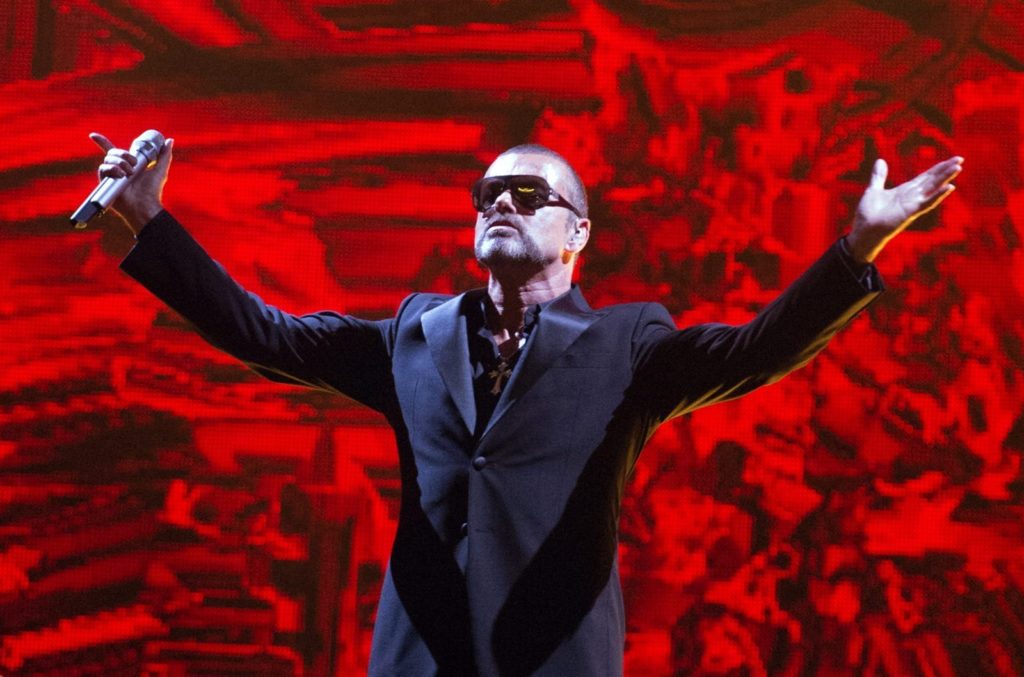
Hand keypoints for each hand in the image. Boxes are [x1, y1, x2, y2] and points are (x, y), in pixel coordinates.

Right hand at [90, 132, 173, 233]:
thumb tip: (169, 140)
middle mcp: (117, 169)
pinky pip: (103, 168)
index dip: (101, 142)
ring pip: (108, 158)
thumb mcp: (160, 170)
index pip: (113, 151)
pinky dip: (112, 169)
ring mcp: (110, 176)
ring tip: (130, 173)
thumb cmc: (153, 190)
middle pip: (112, 152)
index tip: (93, 136)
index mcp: (127, 165)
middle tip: (135, 164)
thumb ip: (165, 155)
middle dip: (123, 154)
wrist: (145, 204)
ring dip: (121, 162)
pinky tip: (121, 175)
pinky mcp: (105, 182)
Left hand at [847, 156, 962, 262]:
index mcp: (905, 190)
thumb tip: (880, 160)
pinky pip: (927, 202)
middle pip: (932, 180)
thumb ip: (878, 176)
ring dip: (945, 178)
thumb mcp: (873, 190)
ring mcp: (912, 204)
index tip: (952, 159)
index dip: (938, 168)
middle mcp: (912, 196)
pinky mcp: (910, 212)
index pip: (926, 176)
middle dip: (945, 169)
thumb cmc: (869, 215)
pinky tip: (949, 187)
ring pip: (933, 188)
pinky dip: (937, 195)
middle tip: (960, 158)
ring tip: (958, 167)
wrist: (863, 231)